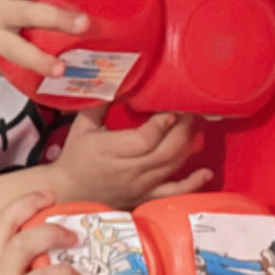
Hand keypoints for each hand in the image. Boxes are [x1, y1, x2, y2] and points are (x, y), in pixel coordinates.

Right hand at [51, 104, 210, 207]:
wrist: (69, 191)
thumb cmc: (76, 156)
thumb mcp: (82, 125)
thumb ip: (100, 102)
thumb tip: (116, 78)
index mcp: (111, 150)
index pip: (145, 138)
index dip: (163, 123)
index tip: (172, 107)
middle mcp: (129, 170)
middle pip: (166, 151)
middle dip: (184, 129)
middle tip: (191, 111)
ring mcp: (140, 185)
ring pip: (173, 166)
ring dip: (189, 145)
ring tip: (195, 127)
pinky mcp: (145, 197)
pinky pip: (173, 193)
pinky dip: (192, 184)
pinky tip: (205, 172)